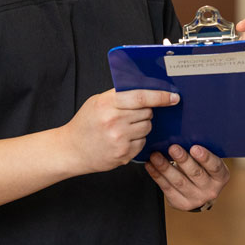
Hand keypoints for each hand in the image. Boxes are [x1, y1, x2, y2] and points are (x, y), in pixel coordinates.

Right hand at [64, 89, 178, 173]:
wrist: (71, 150)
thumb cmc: (85, 124)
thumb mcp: (97, 102)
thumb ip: (118, 95)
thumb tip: (146, 90)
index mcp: (107, 104)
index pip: (141, 97)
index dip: (160, 96)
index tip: (174, 97)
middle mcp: (114, 121)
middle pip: (147, 113)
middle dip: (144, 112)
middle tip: (130, 115)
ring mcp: (119, 139)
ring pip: (147, 127)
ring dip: (141, 127)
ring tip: (122, 129)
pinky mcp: (123, 154)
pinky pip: (142, 143)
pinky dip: (136, 141)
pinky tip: (121, 141)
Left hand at [145, 144, 230, 210]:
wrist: (200, 192)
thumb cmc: (203, 170)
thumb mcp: (208, 162)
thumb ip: (200, 152)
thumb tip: (183, 135)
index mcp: (221, 177)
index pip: (215, 166)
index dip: (205, 157)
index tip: (195, 148)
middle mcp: (210, 190)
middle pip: (195, 173)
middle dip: (183, 160)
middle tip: (173, 148)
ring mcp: (196, 199)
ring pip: (179, 181)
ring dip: (165, 167)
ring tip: (156, 156)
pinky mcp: (181, 203)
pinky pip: (167, 188)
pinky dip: (157, 176)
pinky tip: (151, 165)